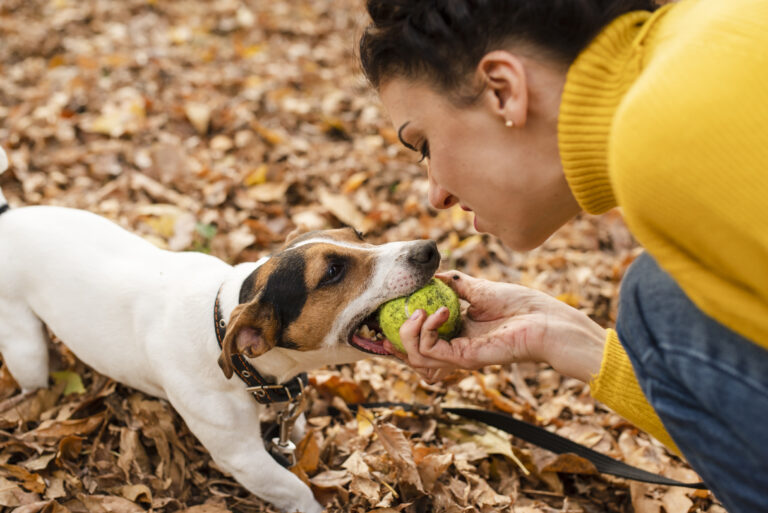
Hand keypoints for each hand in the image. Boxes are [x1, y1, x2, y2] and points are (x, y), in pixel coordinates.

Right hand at [383, 270, 606, 382]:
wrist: (544, 320)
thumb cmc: (520, 304)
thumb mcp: (479, 288)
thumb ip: (453, 283)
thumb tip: (431, 274)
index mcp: (455, 332)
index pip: (418, 338)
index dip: (399, 328)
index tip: (388, 310)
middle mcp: (453, 347)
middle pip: (409, 353)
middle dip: (396, 333)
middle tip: (407, 310)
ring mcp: (457, 355)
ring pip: (414, 356)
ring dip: (409, 331)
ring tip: (423, 311)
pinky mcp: (464, 359)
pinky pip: (430, 350)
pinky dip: (427, 330)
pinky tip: (440, 311)